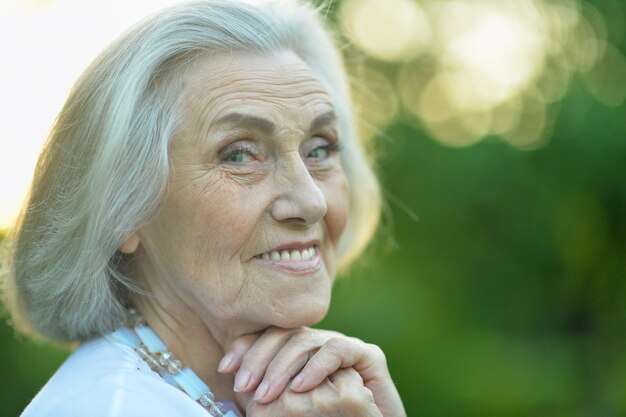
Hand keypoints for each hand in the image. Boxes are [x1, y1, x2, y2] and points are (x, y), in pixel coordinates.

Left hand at [218, 327, 405, 416]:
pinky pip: (337, 350)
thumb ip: (266, 398)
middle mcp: (318, 343)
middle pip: (282, 334)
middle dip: (258, 358)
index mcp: (297, 353)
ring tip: (267, 396)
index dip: (244, 347)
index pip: (266, 337)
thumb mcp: (286, 411)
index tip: (226, 369)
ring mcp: (342, 346)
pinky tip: (300, 388)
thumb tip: (233, 390)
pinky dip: (316, 367)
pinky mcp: (368, 356)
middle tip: (244, 387)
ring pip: (305, 341)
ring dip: (281, 367)